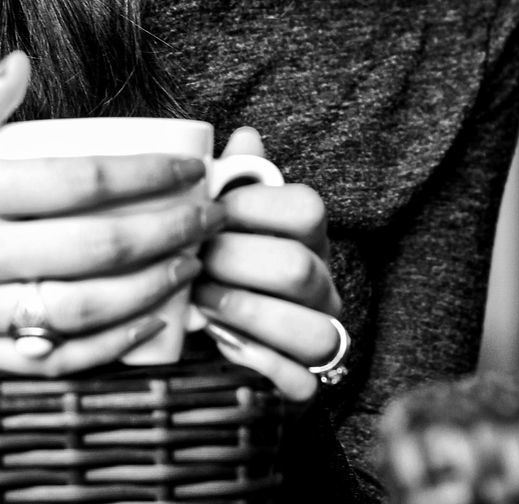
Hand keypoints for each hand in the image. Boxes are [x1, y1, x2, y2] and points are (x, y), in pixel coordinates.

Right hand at [0, 52, 224, 373]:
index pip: (76, 182)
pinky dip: (112, 346)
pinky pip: (56, 360)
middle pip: (93, 247)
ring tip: (191, 264)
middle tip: (208, 217)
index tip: (187, 169)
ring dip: (152, 288)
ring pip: (84, 309)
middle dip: (168, 230)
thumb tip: (22, 61)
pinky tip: (151, 322)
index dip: (144, 175)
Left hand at [193, 126, 343, 401]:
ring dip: (246, 315)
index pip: (306, 209)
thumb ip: (235, 173)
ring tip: (202, 302)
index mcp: (309, 232)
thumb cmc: (224, 248)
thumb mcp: (227, 209)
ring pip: (312, 331)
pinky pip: (302, 383)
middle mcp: (324, 280)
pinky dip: (262, 366)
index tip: (207, 210)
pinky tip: (225, 344)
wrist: (217, 317)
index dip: (250, 207)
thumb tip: (246, 136)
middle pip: (298, 269)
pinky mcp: (305, 378)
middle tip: (194, 261)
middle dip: (235, 263)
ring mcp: (320, 330)